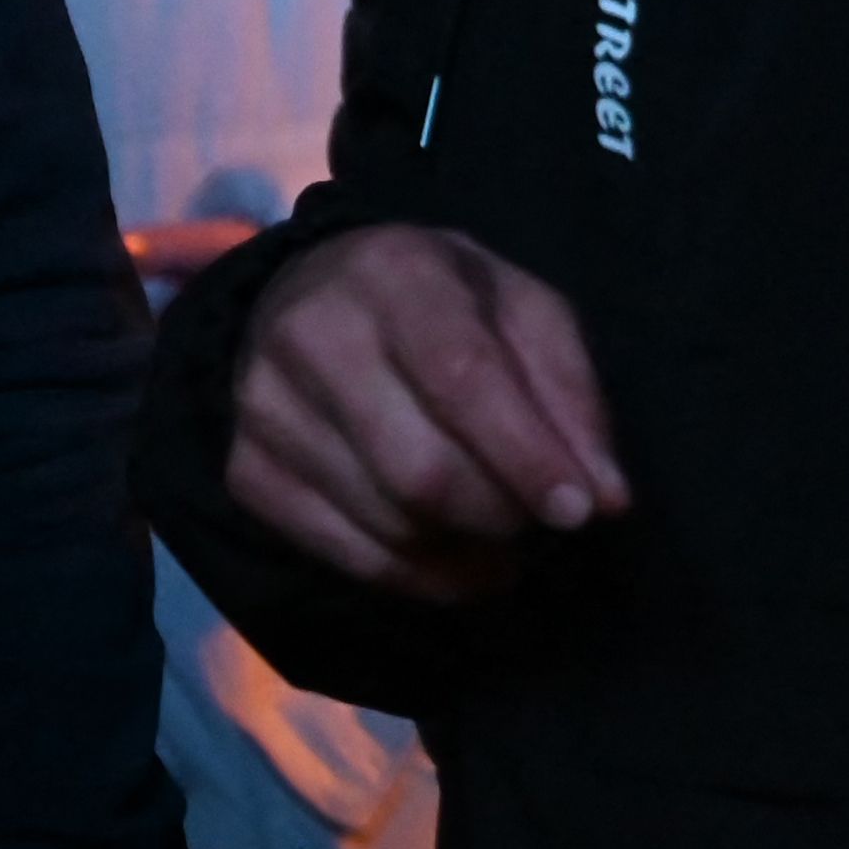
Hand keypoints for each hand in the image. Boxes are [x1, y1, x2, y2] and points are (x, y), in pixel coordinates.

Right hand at [224, 225, 631, 600]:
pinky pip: (341, 555)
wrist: (314, 294)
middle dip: (499, 512)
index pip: (462, 378)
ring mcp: (265, 410)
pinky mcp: (245, 472)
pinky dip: (415, 576)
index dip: (526, 455)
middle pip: (418, 468)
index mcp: (395, 272)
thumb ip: (569, 394)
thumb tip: (604, 498)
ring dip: (463, 551)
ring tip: (505, 538)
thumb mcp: (523, 309)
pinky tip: (455, 562)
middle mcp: (313, 336)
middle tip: (541, 521)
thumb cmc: (444, 300)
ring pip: (383, 522)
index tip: (578, 510)